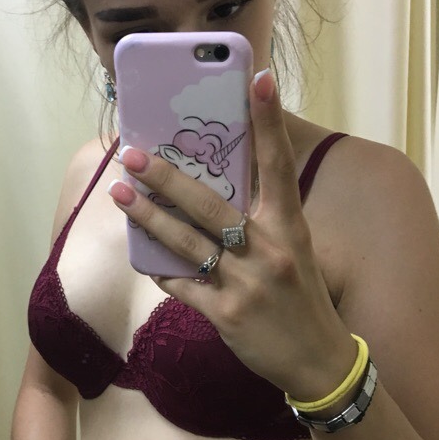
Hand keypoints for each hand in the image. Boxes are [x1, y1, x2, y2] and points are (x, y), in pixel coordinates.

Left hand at [109, 69, 354, 401]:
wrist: (318, 360)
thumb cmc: (301, 297)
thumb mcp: (295, 250)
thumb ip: (262, 221)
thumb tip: (215, 190)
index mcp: (289, 227)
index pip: (278, 165)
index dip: (268, 121)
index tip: (257, 79)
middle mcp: (268, 250)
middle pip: (210, 204)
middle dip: (167, 177)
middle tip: (134, 154)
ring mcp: (245, 284)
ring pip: (186, 243)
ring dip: (148, 217)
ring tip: (119, 194)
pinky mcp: (225, 315)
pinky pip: (182, 285)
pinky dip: (161, 270)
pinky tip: (143, 256)